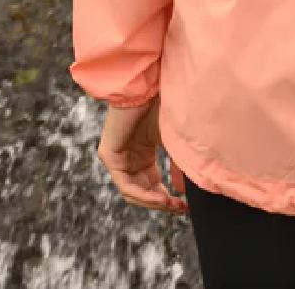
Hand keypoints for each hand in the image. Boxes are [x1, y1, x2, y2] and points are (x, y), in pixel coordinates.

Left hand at [97, 94, 187, 213]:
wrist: (148, 86)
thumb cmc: (162, 106)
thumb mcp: (173, 141)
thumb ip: (176, 166)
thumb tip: (182, 193)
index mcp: (143, 154)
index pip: (152, 186)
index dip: (167, 200)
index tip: (185, 207)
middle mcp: (129, 158)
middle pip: (142, 191)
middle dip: (161, 203)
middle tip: (179, 209)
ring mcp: (117, 157)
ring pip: (132, 192)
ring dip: (152, 201)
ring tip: (170, 204)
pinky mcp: (109, 155)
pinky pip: (124, 184)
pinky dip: (142, 193)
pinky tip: (159, 197)